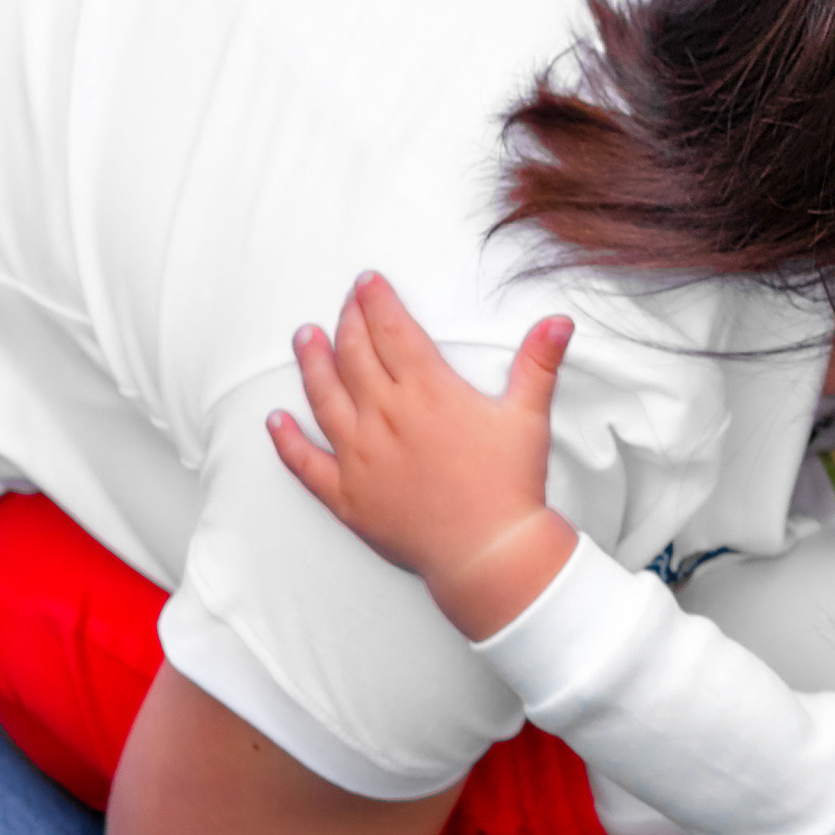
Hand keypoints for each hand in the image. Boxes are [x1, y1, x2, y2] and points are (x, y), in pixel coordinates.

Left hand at [267, 272, 577, 639]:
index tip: (367, 282)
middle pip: (354, 355)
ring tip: (304, 338)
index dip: (377, 301)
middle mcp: (385, 416)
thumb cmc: (511, 485)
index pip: (392, 331)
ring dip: (310, 363)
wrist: (487, 552)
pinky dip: (287, 440)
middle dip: (347, 321)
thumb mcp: (528, 417)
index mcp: (428, 392)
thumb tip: (559, 321)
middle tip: (345, 303)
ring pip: (323, 397)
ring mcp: (359, 456)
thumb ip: (539, 364)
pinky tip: (275, 421)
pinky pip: (305, 462)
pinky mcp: (346, 494)